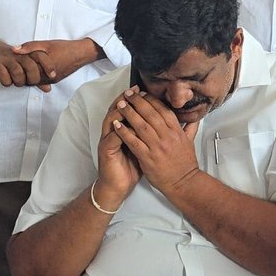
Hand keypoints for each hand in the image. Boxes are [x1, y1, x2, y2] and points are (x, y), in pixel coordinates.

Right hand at [0, 33, 49, 90]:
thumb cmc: (10, 60)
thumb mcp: (24, 65)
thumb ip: (36, 76)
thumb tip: (48, 89)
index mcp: (26, 53)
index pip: (41, 56)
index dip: (48, 65)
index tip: (53, 76)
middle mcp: (18, 54)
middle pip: (31, 66)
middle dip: (33, 78)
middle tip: (30, 83)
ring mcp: (6, 58)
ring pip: (18, 72)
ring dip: (19, 81)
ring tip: (16, 82)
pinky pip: (3, 75)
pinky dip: (6, 81)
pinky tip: (6, 80)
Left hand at [14, 39, 100, 85]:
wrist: (81, 53)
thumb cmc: (64, 47)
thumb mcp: (45, 44)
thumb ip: (29, 47)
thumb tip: (13, 49)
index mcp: (43, 68)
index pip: (24, 73)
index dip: (17, 68)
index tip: (13, 63)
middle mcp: (47, 77)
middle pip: (28, 79)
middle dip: (22, 73)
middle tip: (16, 66)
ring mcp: (52, 80)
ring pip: (35, 82)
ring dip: (29, 76)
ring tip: (24, 67)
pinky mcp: (56, 80)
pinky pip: (42, 81)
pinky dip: (37, 76)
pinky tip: (36, 69)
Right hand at [93, 89, 142, 209]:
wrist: (119, 186)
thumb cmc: (134, 166)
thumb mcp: (146, 148)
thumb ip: (153, 134)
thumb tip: (170, 123)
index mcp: (125, 130)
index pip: (129, 110)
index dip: (136, 100)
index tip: (144, 89)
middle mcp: (114, 132)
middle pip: (117, 110)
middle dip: (127, 99)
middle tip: (134, 90)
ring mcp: (108, 140)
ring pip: (111, 120)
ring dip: (118, 111)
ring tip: (126, 102)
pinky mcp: (105, 151)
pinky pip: (110, 138)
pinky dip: (117, 131)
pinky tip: (121, 124)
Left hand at [110, 88, 200, 194]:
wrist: (183, 183)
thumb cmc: (185, 164)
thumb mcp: (190, 142)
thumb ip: (190, 128)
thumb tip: (194, 118)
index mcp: (176, 131)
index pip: (163, 110)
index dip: (151, 100)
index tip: (142, 93)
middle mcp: (167, 136)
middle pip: (150, 114)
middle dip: (138, 101)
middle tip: (128, 93)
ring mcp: (157, 146)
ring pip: (141, 125)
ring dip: (129, 113)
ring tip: (121, 105)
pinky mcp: (148, 157)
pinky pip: (134, 141)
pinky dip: (124, 132)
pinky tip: (117, 125)